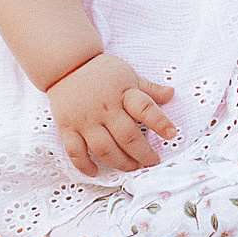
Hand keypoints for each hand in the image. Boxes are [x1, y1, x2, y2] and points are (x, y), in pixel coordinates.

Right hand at [47, 53, 175, 175]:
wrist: (66, 65)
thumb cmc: (101, 71)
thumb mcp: (128, 74)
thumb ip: (148, 88)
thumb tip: (171, 93)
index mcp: (123, 92)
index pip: (145, 108)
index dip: (160, 123)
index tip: (171, 134)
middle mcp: (105, 108)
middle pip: (127, 136)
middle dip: (143, 153)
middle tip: (152, 161)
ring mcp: (85, 120)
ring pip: (104, 149)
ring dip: (120, 162)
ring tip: (132, 167)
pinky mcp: (67, 127)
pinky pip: (75, 152)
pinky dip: (84, 165)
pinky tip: (95, 172)